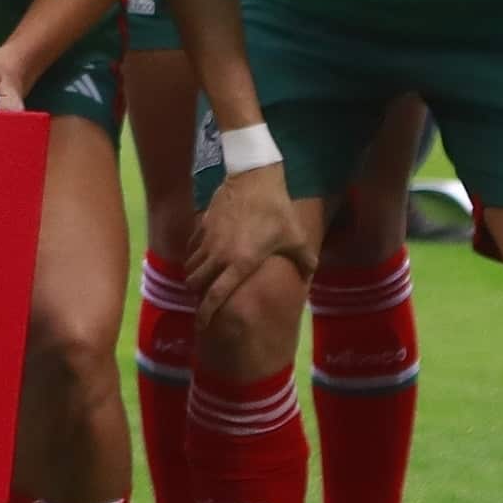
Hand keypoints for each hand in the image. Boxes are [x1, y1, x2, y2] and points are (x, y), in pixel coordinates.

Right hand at [186, 160, 309, 304]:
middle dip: (198, 294)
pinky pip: (191, 248)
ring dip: (195, 276)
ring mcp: (208, 239)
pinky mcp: (202, 225)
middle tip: (205, 298)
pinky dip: (193, 256)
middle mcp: (219, 255)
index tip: (202, 325)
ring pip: (191, 266)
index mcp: (240, 263)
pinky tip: (203, 255)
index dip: (207, 314)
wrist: (254, 177)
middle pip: (196, 284)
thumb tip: (311, 276)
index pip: (216, 296)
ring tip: (203, 279)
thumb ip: (304, 260)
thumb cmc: (277, 210)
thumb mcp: (295, 236)